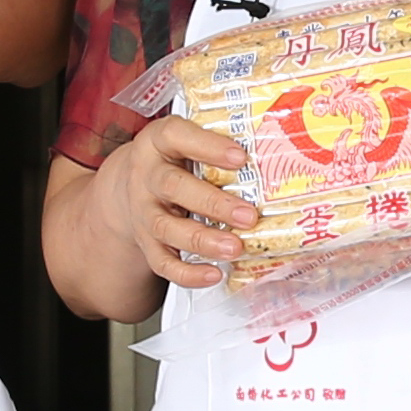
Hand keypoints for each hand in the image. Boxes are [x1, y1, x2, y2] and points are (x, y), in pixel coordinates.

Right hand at [100, 110, 253, 290]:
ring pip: (166, 228)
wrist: (134, 183)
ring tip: (235, 248)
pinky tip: (214, 274)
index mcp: (158, 141)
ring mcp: (143, 211)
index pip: (176, 136)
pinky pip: (162, 262)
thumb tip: (275, 153)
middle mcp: (147, 176)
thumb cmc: (175, 158)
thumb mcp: (188, 140)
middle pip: (173, 187)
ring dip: (203, 241)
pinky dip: (188, 273)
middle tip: (248, 216)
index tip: (240, 157)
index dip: (208, 146)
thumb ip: (219, 143)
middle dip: (213, 204)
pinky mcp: (145, 241)